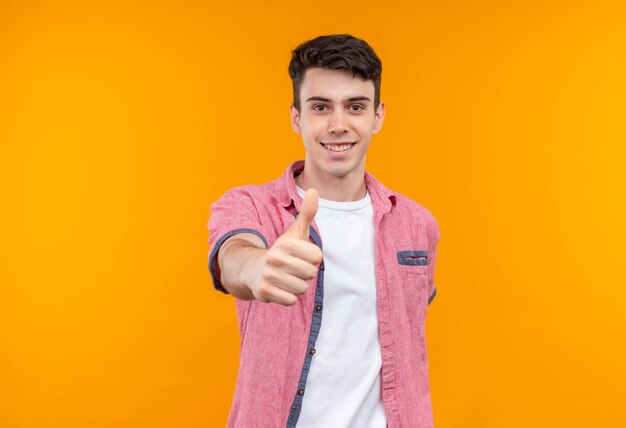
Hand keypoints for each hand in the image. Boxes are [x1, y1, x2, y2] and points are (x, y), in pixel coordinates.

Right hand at [243, 188, 322, 304]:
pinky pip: (291, 300)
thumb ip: (306, 213)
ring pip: (302, 288)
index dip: (312, 258)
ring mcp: (268, 275)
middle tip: (292, 269)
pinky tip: (279, 288)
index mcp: (286, 243)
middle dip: (305, 274)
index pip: (318, 257)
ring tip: (285, 278)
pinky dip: (288, 297)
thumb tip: (314, 190)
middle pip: (311, 274)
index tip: (300, 256)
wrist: (252, 270)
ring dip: (296, 286)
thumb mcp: (294, 232)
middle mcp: (275, 258)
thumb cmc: (281, 252)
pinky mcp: (264, 292)